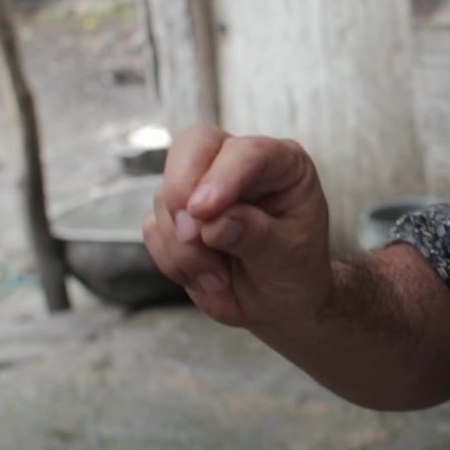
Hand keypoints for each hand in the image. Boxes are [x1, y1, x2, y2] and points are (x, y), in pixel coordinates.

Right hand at [143, 127, 333, 329]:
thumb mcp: (288, 257)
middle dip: (181, 190)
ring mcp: (203, 186)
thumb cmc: (294, 271)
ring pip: (166, 196)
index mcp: (282, 164)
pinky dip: (173, 260)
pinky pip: (155, 229)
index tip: (203, 210)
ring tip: (219, 279)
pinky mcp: (176, 214)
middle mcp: (239, 164)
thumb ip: (254, 235)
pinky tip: (206, 277)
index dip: (222, 176)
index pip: (247, 152)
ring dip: (184, 246)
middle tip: (191, 236)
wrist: (277, 304)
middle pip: (193, 145)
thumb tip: (213, 223)